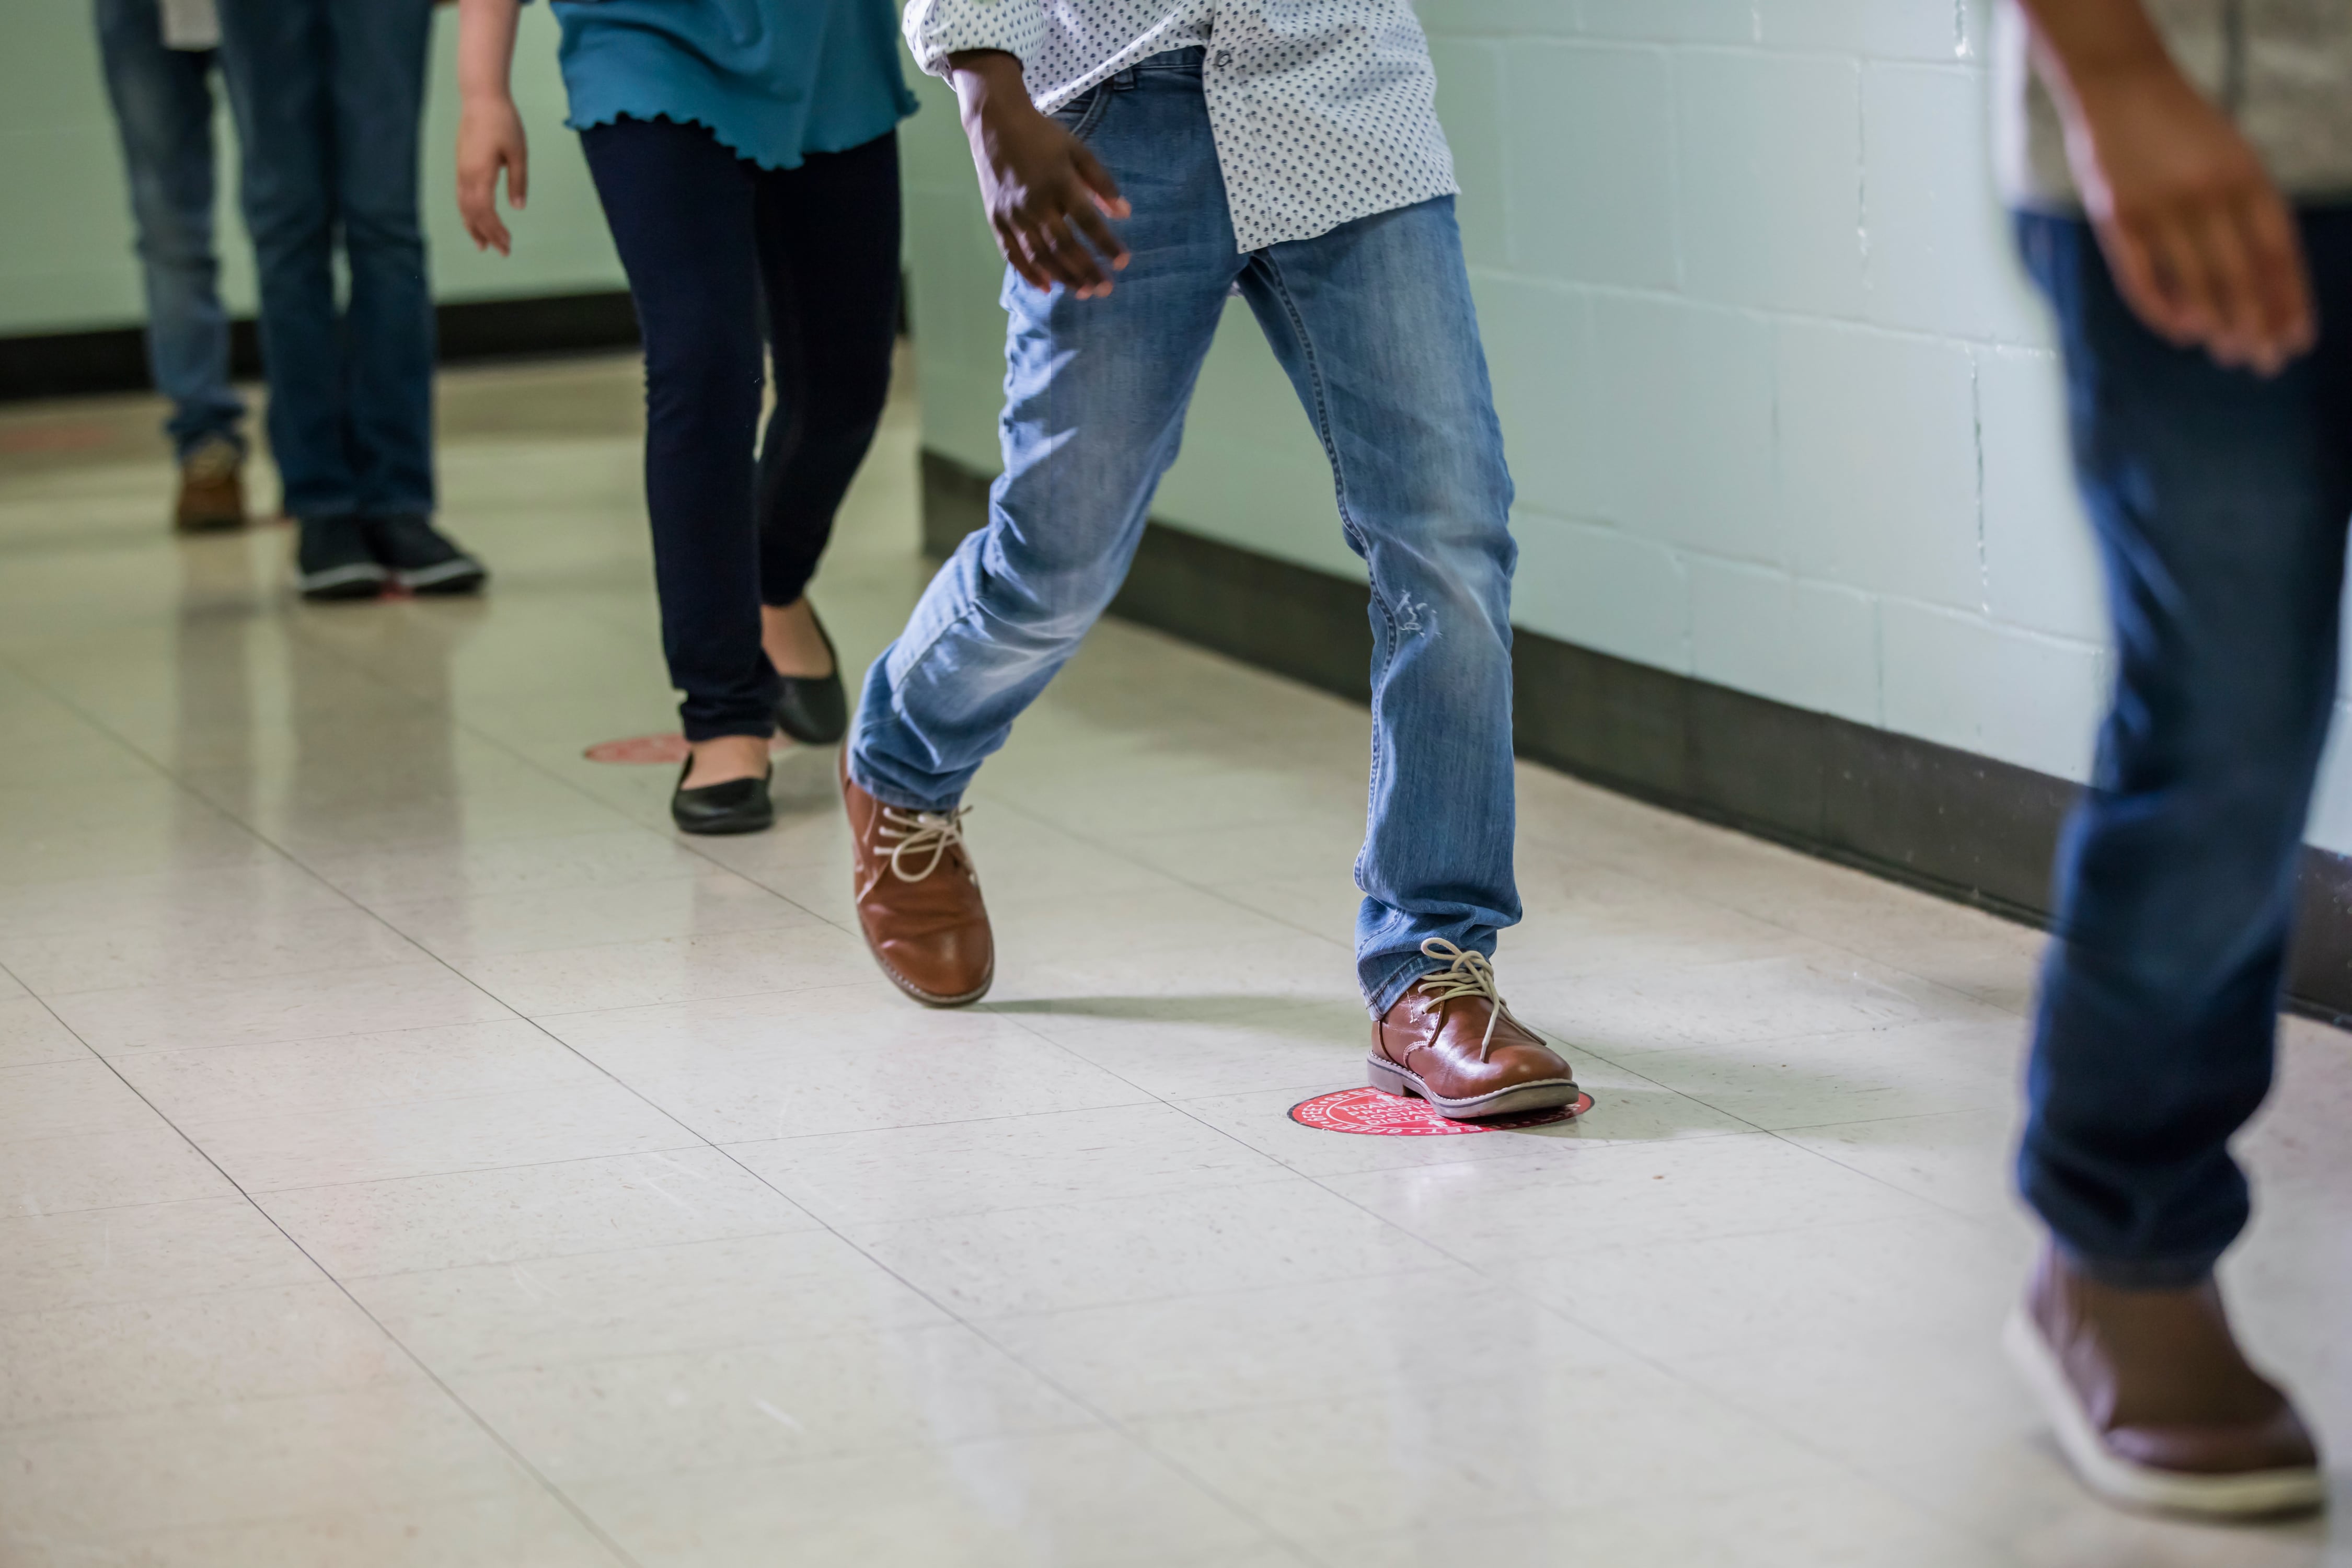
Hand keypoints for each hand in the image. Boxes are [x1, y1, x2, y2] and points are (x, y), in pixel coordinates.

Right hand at [456, 96, 527, 255]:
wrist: (481, 98)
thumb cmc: (504, 122)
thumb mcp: (518, 153)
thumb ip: (518, 181)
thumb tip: (518, 208)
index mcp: (481, 173)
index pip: (486, 212)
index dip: (496, 231)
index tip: (507, 245)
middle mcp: (466, 175)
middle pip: (473, 214)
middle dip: (487, 234)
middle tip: (502, 252)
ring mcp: (461, 170)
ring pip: (464, 206)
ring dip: (473, 227)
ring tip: (482, 245)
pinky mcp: (461, 165)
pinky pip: (462, 196)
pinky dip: (468, 212)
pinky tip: (475, 220)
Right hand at [948, 50, 1130, 297]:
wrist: (995, 124)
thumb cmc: (1042, 137)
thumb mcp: (1078, 150)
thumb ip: (1101, 182)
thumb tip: (1124, 213)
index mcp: (1059, 182)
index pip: (1087, 221)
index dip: (1106, 244)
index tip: (1123, 261)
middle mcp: (1035, 202)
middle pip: (1063, 245)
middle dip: (1086, 270)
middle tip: (1105, 289)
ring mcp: (1013, 214)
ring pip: (1039, 254)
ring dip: (1062, 276)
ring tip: (1082, 292)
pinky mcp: (996, 219)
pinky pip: (1012, 252)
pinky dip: (1028, 272)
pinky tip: (1046, 287)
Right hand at [2056, 60, 2313, 372]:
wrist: (2121, 83)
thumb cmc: (2183, 127)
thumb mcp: (2231, 158)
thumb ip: (2246, 211)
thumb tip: (2261, 284)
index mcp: (2244, 175)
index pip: (2277, 251)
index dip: (2291, 299)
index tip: (2299, 339)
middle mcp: (2206, 193)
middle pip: (2240, 275)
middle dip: (2256, 324)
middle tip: (2265, 363)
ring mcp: (2159, 207)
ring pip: (2195, 283)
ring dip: (2216, 324)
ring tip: (2229, 354)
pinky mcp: (2117, 218)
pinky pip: (2142, 278)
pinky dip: (2163, 310)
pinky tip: (2182, 333)